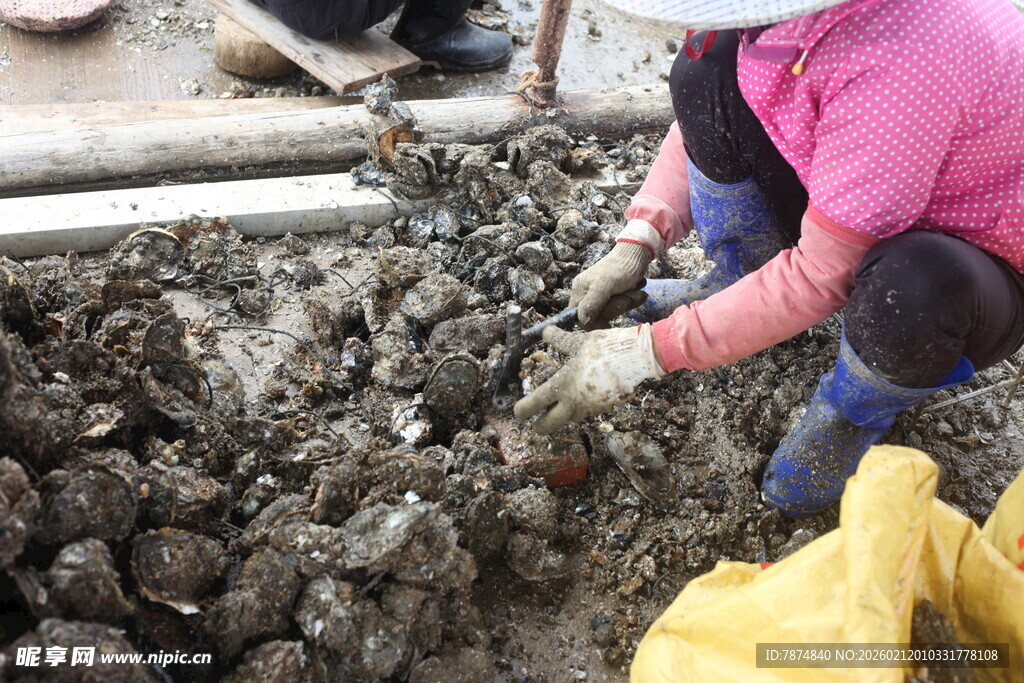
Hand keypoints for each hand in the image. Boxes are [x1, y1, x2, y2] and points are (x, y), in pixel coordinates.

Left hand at [514, 324, 665, 433]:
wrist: (634, 358)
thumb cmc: (602, 348)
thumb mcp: (577, 340)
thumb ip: (558, 339)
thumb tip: (545, 331)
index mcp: (562, 385)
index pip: (535, 402)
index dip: (523, 410)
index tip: (517, 413)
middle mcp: (574, 401)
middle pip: (551, 423)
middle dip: (541, 426)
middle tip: (536, 426)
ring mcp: (591, 407)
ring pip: (572, 418)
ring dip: (564, 415)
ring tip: (562, 407)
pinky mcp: (606, 407)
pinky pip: (590, 411)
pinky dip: (584, 407)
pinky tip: (588, 395)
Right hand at [570, 241, 650, 328]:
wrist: (637, 255)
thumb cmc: (619, 268)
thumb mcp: (603, 286)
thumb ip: (591, 304)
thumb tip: (582, 322)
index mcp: (580, 290)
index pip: (579, 316)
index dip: (592, 322)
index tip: (607, 322)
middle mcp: (588, 294)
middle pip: (598, 315)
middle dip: (616, 308)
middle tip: (628, 297)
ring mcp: (602, 295)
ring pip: (612, 312)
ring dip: (626, 302)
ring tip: (635, 292)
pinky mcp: (614, 296)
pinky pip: (621, 306)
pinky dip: (631, 300)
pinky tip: (638, 293)